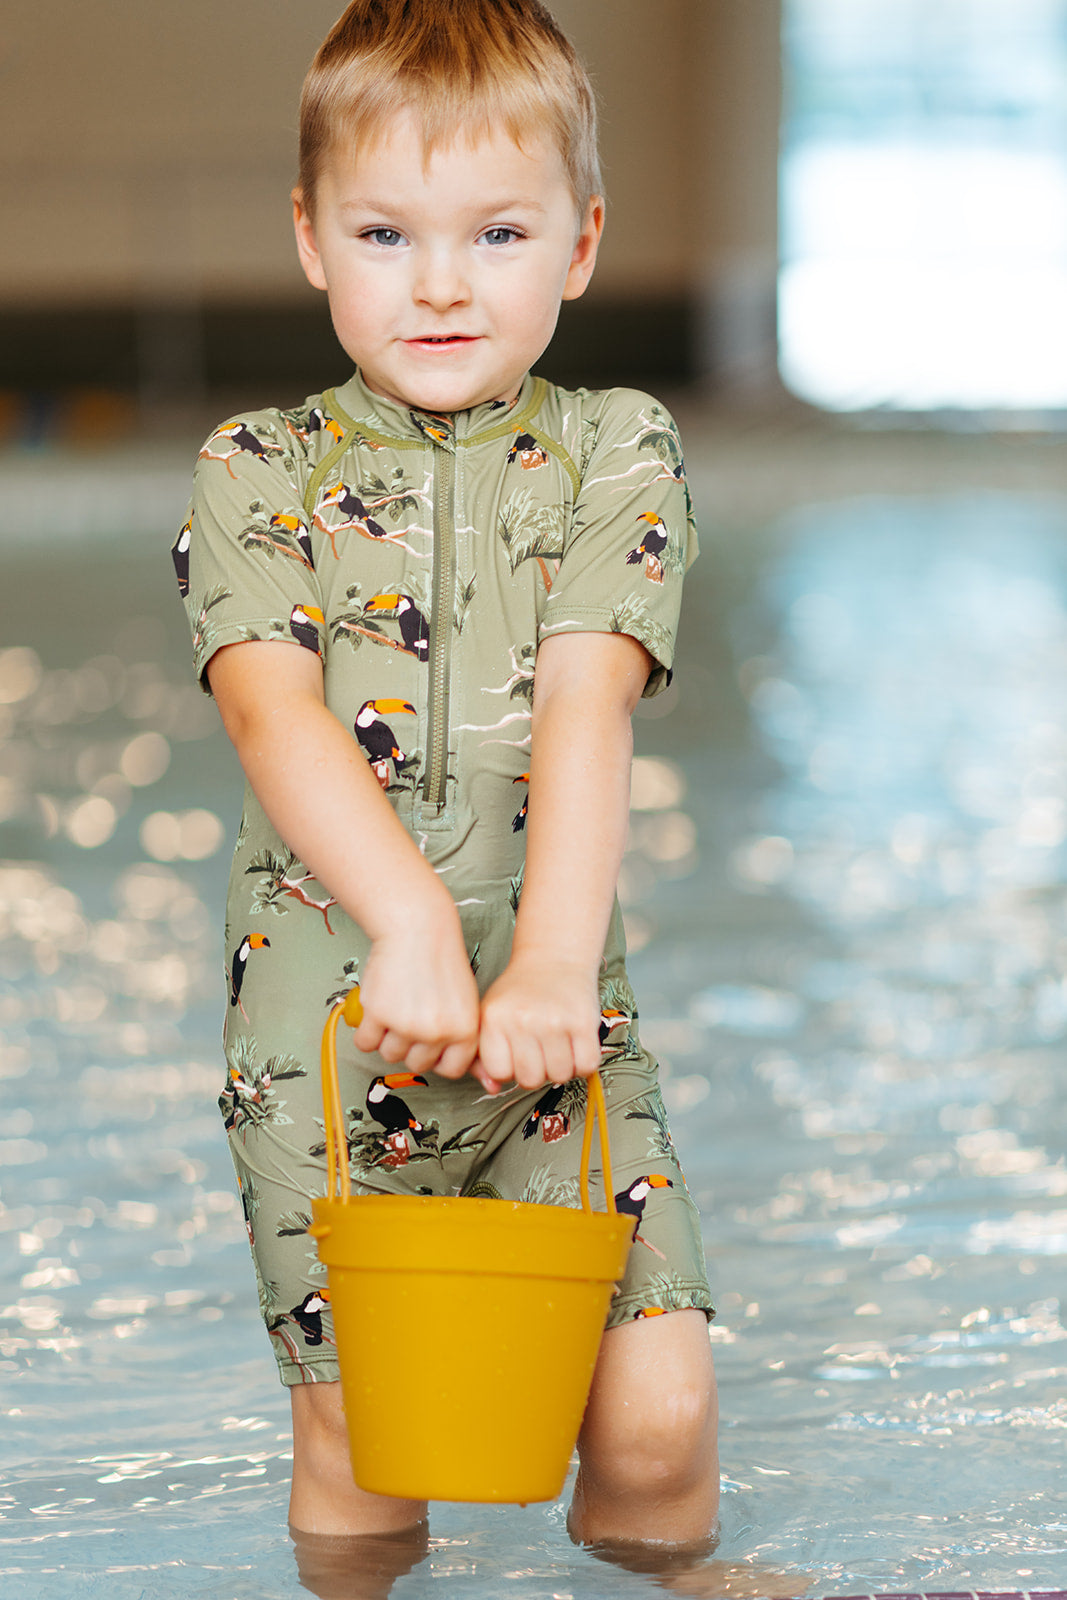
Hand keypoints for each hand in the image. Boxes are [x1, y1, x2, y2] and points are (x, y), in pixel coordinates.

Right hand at [353, 921, 479, 1079]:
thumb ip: (472, 1044)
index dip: (439, 1055)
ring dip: (388, 1036)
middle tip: (413, 1014)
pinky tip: (379, 1007)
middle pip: (417, 1064)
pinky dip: (367, 1030)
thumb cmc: (442, 964)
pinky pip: (365, 1043)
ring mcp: (406, 1024)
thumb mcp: (468, 1003)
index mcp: (465, 1031)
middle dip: (412, 1045)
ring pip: (389, 1055)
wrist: (417, 928)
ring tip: (398, 1006)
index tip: (434, 1040)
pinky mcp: (378, 1013)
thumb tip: (491, 1086)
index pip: (450, 1070)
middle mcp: (437, 1032)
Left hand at [475, 956, 601, 1089]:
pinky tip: (574, 1046)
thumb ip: (482, 1054)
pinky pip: (586, 1066)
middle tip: (538, 1051)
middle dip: (536, 1071)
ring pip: (559, 1076)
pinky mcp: (583, 1022)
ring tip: (556, 1045)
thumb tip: (491, 1089)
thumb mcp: (491, 1014)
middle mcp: (522, 1020)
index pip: (499, 1072)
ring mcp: (554, 1021)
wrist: (555, 957)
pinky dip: (583, 1063)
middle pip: (530, 1080)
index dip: (509, 1068)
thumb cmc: (520, 991)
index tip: (515, 1054)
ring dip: (561, 1067)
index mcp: (494, 1018)